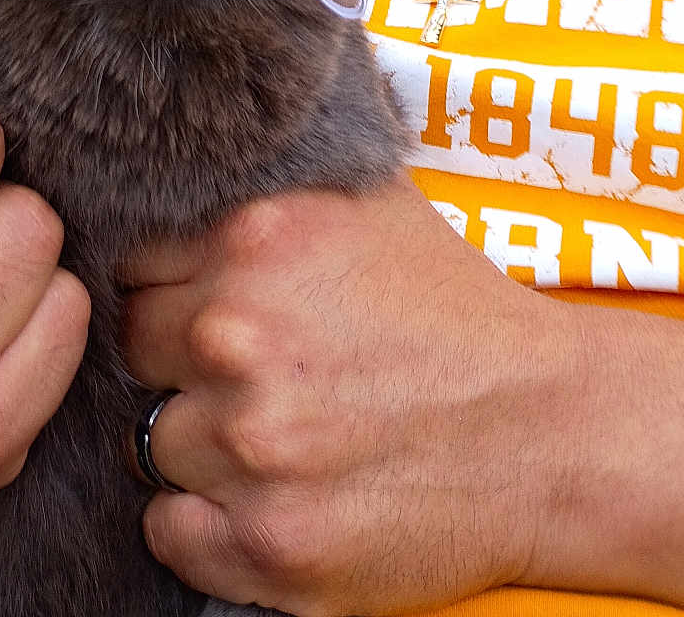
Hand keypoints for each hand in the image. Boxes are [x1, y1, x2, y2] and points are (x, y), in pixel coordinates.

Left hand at [121, 177, 561, 614]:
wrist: (551, 430)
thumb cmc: (456, 311)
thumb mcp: (368, 199)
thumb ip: (271, 174)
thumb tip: (199, 141)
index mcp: (254, 240)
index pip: (134, 265)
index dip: (168, 289)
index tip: (203, 308)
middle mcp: (237, 335)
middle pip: (132, 350)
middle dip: (177, 362)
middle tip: (244, 376)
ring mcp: (251, 444)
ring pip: (147, 441)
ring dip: (195, 443)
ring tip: (270, 437)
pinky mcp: (273, 542)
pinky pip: (169, 530)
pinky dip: (199, 523)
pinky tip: (258, 497)